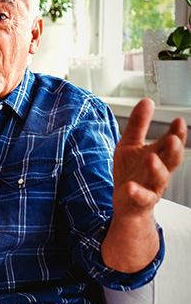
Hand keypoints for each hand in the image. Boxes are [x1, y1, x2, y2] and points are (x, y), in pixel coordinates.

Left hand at [113, 99, 186, 219]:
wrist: (125, 202)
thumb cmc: (130, 172)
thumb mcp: (130, 144)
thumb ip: (139, 125)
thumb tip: (147, 101)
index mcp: (159, 155)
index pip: (172, 143)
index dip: (177, 134)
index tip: (178, 121)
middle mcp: (159, 171)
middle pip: (172, 160)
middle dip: (174, 149)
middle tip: (173, 139)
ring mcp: (151, 186)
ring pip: (159, 178)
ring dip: (157, 168)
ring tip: (151, 158)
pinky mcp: (139, 200)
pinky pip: (141, 197)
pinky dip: (137, 192)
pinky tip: (131, 187)